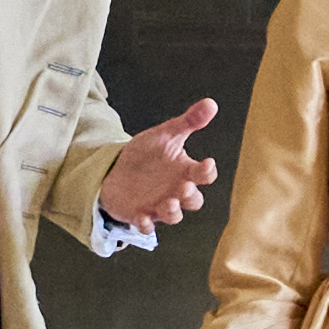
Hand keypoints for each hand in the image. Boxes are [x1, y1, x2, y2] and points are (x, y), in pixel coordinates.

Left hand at [97, 99, 223, 233]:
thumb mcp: (166, 134)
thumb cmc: (147, 154)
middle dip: (191, 197)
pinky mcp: (141, 214)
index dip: (207, 171)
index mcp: (185, 171)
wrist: (117, 168)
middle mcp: (176, 191)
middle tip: (185, 188)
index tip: (207, 162)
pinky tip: (142, 218)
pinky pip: (146, 225)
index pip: (204, 175)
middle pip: (193, 201)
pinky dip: (145, 224)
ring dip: (173, 212)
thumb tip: (211, 103)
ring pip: (174, 216)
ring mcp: (159, 205)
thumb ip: (188, 122)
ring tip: (168, 203)